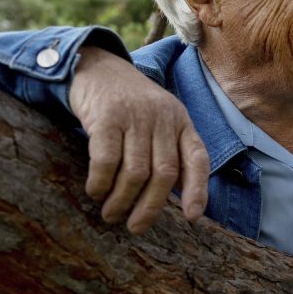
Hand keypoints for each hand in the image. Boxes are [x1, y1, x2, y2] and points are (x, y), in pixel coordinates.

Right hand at [69, 46, 208, 232]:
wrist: (96, 66)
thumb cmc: (130, 105)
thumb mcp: (160, 121)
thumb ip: (171, 152)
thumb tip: (181, 201)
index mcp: (181, 121)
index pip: (197, 159)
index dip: (197, 190)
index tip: (190, 217)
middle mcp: (162, 118)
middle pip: (164, 173)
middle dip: (150, 207)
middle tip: (135, 227)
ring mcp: (135, 116)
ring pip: (136, 171)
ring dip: (122, 200)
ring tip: (110, 214)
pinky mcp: (106, 115)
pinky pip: (107, 159)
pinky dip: (101, 182)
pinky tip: (95, 192)